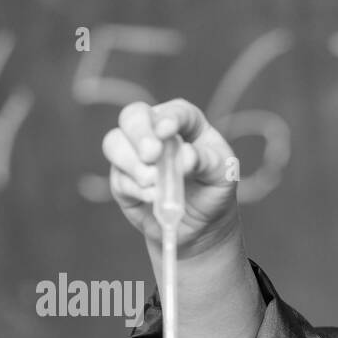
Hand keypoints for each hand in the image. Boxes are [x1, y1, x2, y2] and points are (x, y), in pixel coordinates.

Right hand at [103, 98, 240, 256]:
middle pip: (133, 116)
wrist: (200, 225)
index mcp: (186, 122)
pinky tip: (154, 198)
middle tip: (151, 154)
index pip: (176, 111)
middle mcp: (155, 131)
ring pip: (114, 143)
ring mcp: (135, 153)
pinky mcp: (123, 179)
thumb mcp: (222, 176)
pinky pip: (118, 178)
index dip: (170, 117)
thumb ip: (206, 162)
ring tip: (154, 182)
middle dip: (139, 133)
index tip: (168, 131)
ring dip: (133, 163)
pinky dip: (136, 189)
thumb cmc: (213, 191)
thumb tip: (184, 155)